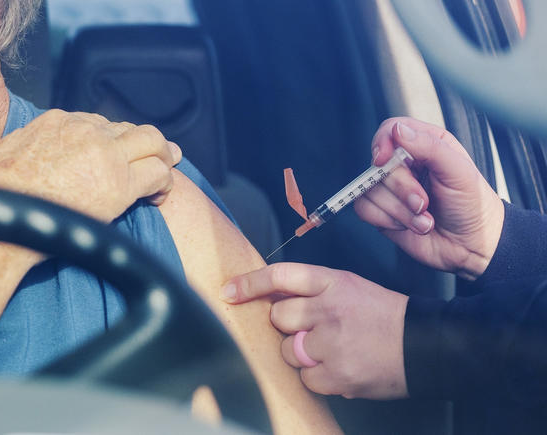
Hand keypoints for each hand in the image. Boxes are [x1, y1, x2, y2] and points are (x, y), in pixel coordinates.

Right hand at [0, 109, 181, 223]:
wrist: (4, 214)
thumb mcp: (6, 149)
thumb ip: (26, 141)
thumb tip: (27, 144)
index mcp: (58, 120)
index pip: (98, 122)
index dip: (112, 137)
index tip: (115, 152)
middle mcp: (86, 130)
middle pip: (128, 128)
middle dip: (144, 140)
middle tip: (158, 152)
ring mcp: (106, 154)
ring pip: (151, 142)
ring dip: (163, 154)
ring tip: (168, 167)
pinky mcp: (121, 182)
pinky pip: (157, 173)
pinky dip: (164, 182)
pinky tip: (159, 195)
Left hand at [221, 263, 407, 399]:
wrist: (427, 345)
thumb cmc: (384, 315)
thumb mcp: (348, 287)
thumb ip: (310, 290)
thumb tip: (268, 297)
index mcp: (332, 281)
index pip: (280, 276)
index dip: (249, 283)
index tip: (229, 291)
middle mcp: (329, 308)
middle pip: (278, 318)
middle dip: (287, 327)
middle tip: (312, 330)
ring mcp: (332, 343)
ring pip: (288, 351)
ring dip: (302, 355)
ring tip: (333, 350)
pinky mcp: (338, 374)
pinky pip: (306, 379)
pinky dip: (318, 378)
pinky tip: (340, 368)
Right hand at [353, 118, 504, 279]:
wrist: (473, 247)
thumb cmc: (473, 206)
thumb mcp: (459, 171)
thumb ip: (430, 147)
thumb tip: (398, 130)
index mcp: (425, 146)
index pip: (390, 130)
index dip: (382, 142)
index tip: (384, 159)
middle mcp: (405, 165)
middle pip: (377, 165)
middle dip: (401, 189)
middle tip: (424, 202)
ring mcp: (392, 189)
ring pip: (370, 190)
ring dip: (400, 210)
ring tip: (424, 218)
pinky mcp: (383, 211)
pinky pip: (364, 209)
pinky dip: (387, 220)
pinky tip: (408, 224)